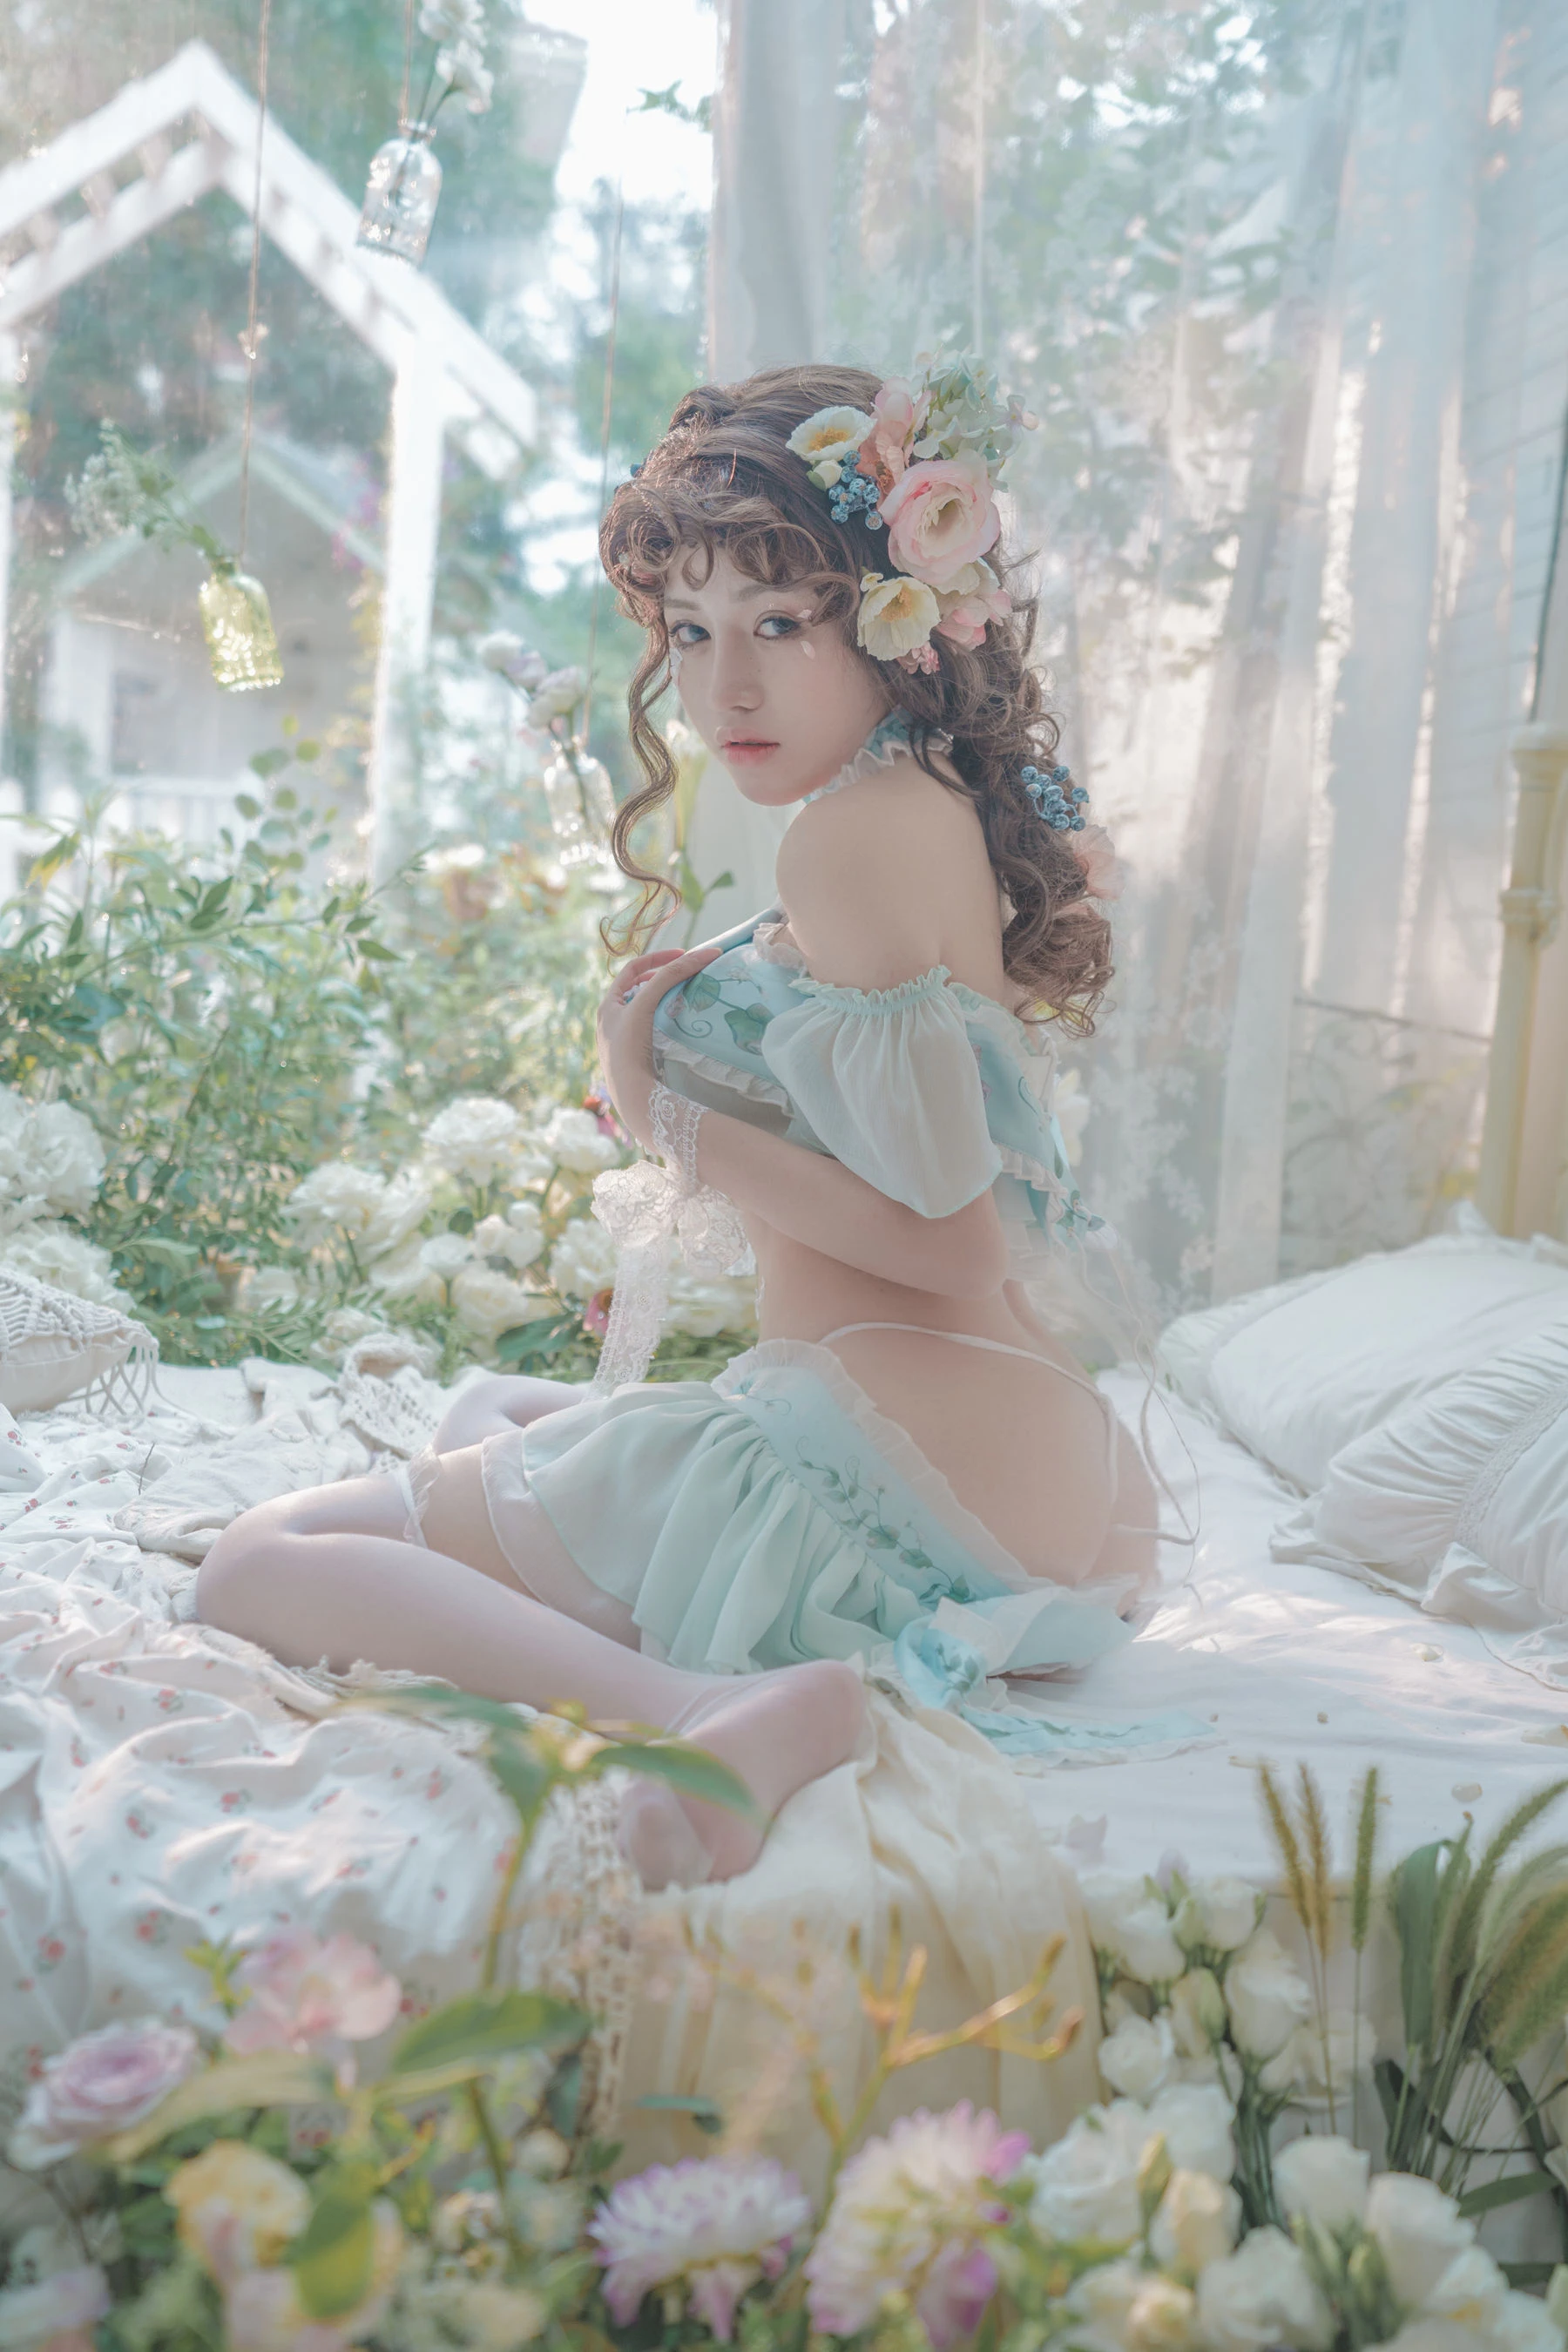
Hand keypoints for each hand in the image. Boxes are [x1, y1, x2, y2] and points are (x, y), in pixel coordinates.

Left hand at [595, 944, 719, 1147]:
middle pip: (639, 989)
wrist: (632, 1096)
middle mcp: (611, 1022)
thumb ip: (670, 976)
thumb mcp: (646, 1005)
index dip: (658, 957)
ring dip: (665, 1001)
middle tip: (687, 976)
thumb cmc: (630, 1048)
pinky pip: (651, 1031)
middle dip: (663, 979)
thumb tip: (704, 953)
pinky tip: (680, 1026)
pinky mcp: (635, 1059)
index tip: (683, 954)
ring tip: (686, 998)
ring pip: (646, 1011)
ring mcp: (622, 1042)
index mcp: (607, 1006)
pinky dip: (666, 1022)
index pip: (632, 969)